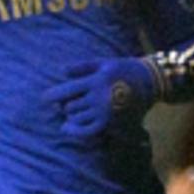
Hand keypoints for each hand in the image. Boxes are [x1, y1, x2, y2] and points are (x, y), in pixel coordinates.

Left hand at [41, 58, 155, 137]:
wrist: (149, 82)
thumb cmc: (124, 69)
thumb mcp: (104, 63)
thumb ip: (82, 67)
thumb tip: (61, 71)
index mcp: (96, 80)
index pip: (67, 90)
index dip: (52, 95)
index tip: (43, 98)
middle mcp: (99, 97)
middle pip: (70, 106)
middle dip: (66, 104)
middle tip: (68, 103)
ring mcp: (105, 112)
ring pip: (77, 118)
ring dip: (71, 115)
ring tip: (73, 111)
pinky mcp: (110, 123)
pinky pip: (87, 131)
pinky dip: (75, 130)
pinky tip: (66, 128)